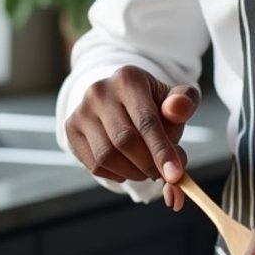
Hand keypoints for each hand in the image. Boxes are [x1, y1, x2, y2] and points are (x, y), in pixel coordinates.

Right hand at [65, 66, 199, 209]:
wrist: (120, 101)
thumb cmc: (153, 105)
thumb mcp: (173, 100)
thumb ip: (183, 104)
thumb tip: (177, 109)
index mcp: (129, 79)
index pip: (147, 121)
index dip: (162, 151)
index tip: (176, 175)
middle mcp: (100, 91)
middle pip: (125, 141)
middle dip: (148, 164)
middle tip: (162, 174)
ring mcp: (81, 110)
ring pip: (106, 156)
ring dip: (132, 173)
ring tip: (146, 169)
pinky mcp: (71, 129)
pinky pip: (94, 165)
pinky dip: (116, 174)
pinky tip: (128, 166)